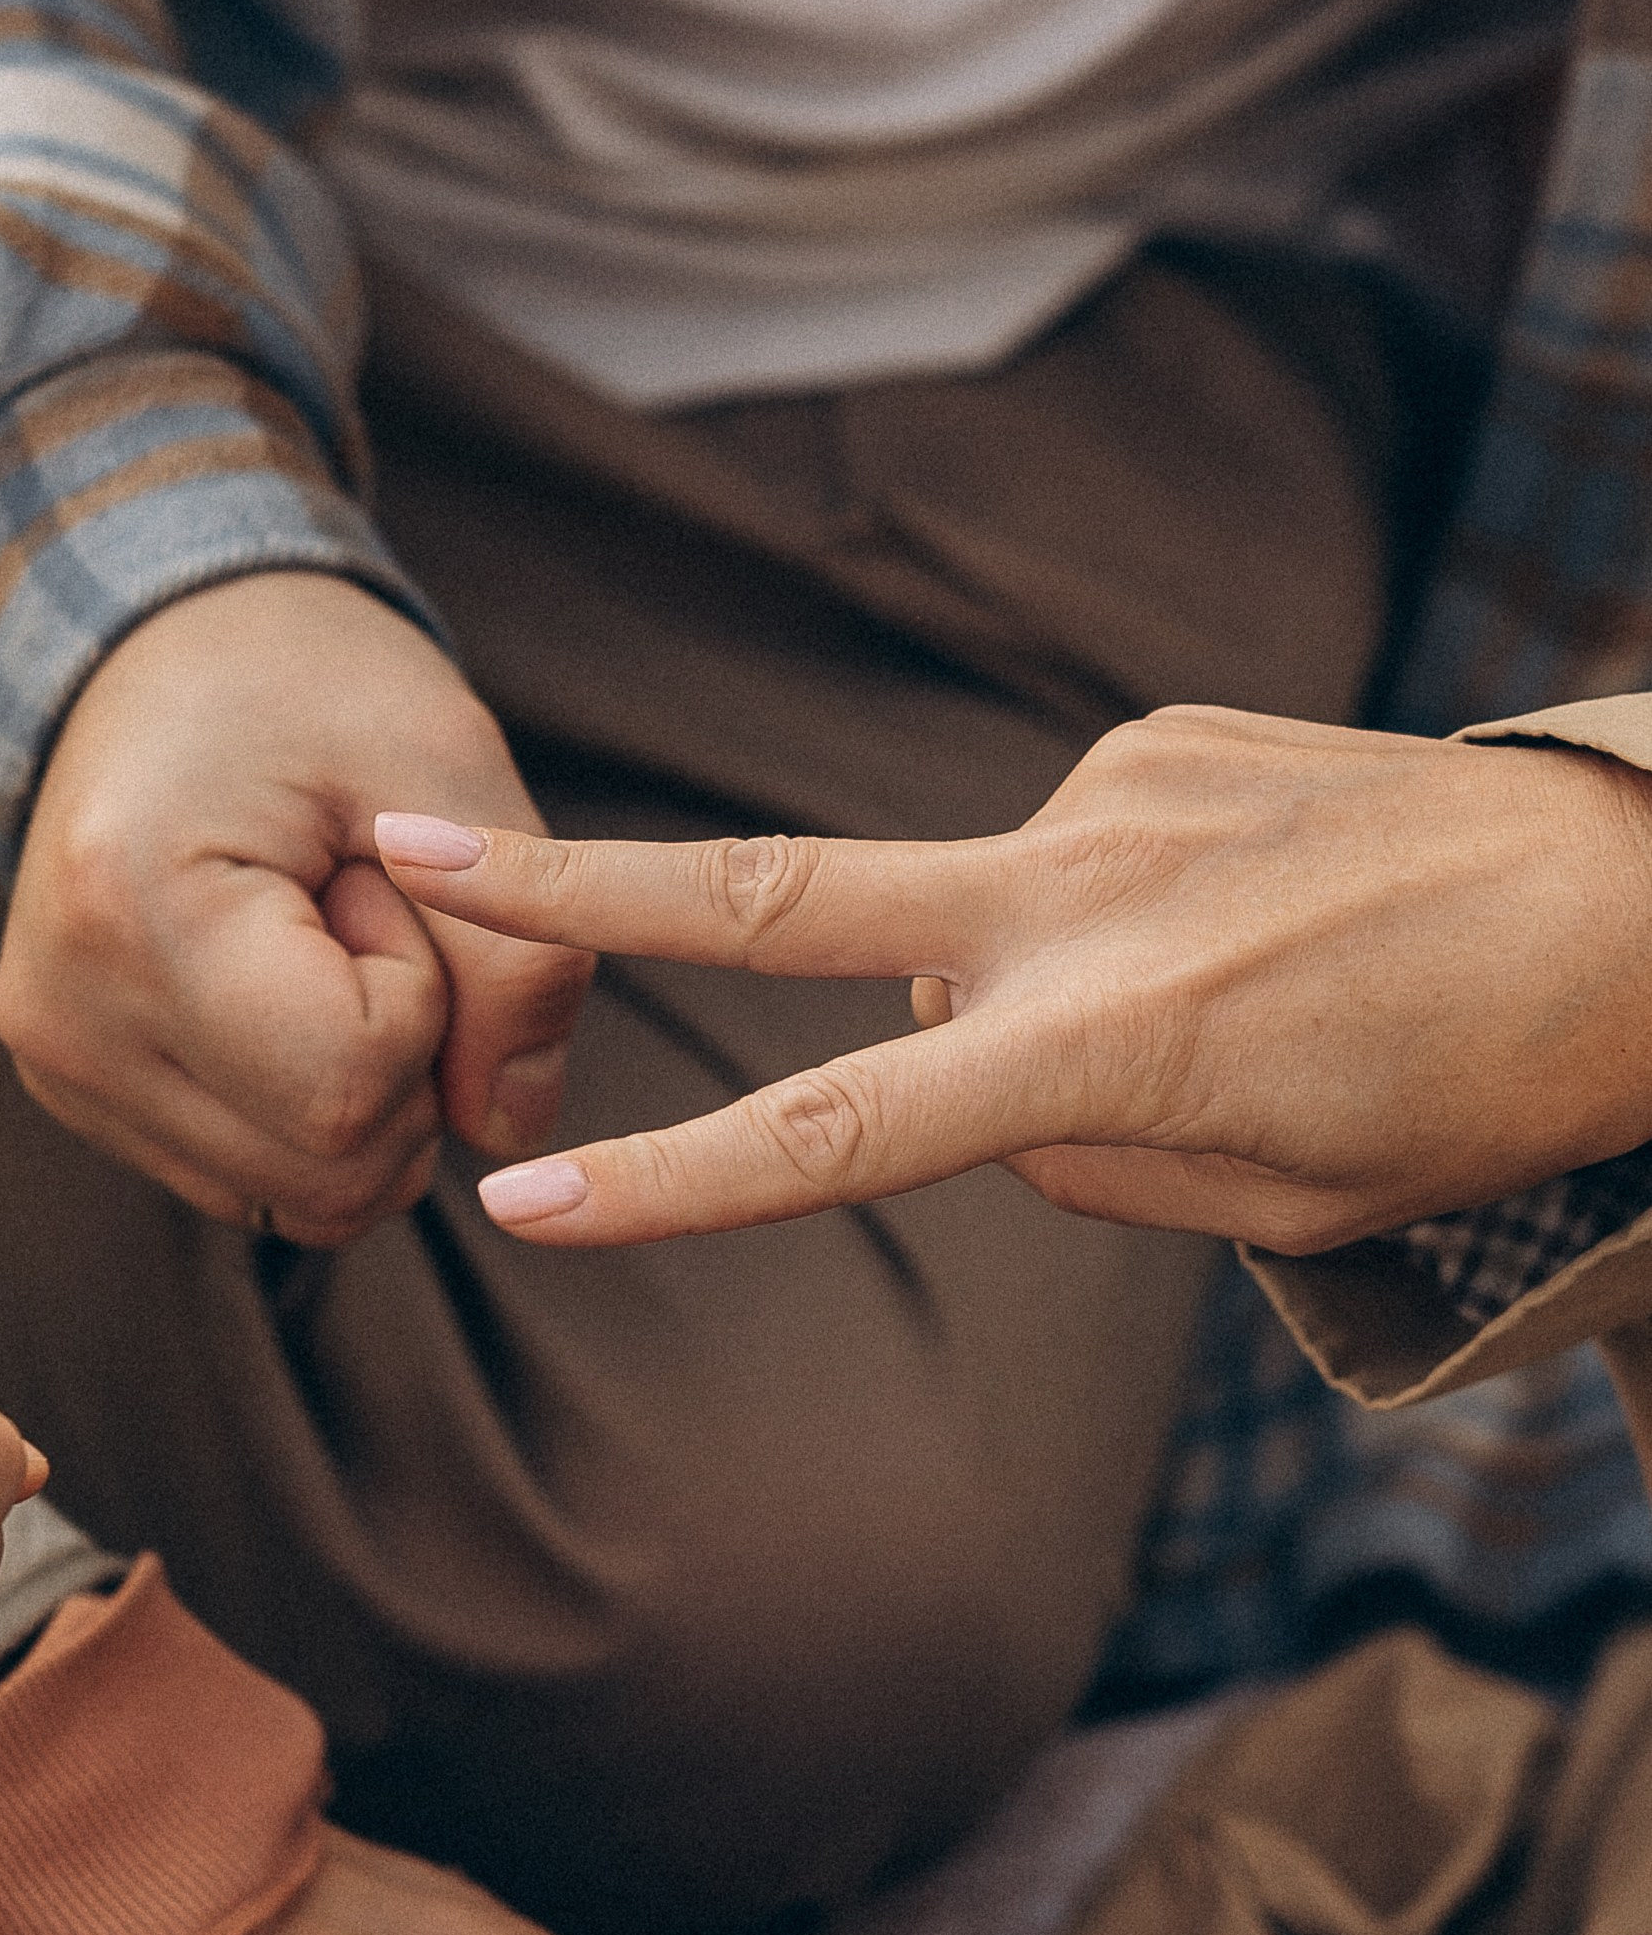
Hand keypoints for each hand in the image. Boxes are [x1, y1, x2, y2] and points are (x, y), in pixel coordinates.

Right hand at [0, 574, 592, 1245]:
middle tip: (357, 904)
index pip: (349, 1085)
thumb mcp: (445, 766)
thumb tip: (512, 1129)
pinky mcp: (79, 1095)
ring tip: (316, 936)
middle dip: (408, 1055)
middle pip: (331, 1168)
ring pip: (305, 1197)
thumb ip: (518, 954)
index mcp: (129, 913)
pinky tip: (284, 984)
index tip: (379, 879)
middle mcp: (65, 1020)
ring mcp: (60, 1070)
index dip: (422, 998)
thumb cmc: (307, 679)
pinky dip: (317, 1106)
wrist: (169, 644)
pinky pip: (264, 1181)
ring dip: (368, 1087)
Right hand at [373, 709, 1651, 1255]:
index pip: (840, 1132)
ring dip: (1025, 992)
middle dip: (572, 886)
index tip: (517, 1198)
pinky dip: (1102, 923)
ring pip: (972, 930)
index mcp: (1107, 1038)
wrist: (1640, 894)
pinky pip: (1064, 863)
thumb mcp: (1273, 1196)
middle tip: (406, 840)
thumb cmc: (1475, 1085)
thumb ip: (1076, 1147)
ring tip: (1238, 1008)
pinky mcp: (1150, 735)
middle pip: (772, 897)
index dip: (670, 1182)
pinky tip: (1245, 927)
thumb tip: (952, 1069)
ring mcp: (1108, 790)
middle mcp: (1075, 890)